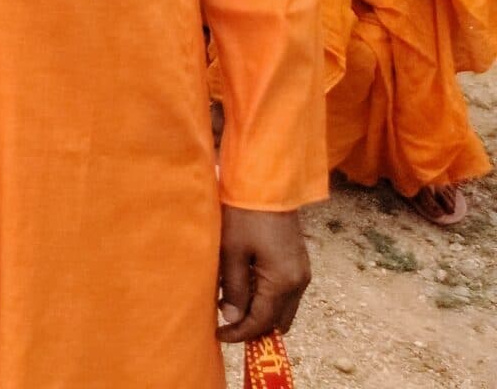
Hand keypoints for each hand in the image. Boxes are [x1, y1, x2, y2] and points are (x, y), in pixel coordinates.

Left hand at [216, 206, 309, 345]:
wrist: (266, 185)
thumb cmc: (243, 215)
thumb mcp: (231, 252)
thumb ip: (234, 288)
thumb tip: (232, 318)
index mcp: (283, 282)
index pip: (262, 321)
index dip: (240, 332)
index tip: (218, 335)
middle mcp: (299, 282)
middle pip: (277, 320)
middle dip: (252, 327)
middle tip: (225, 325)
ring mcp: (302, 273)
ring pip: (283, 308)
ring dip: (260, 313)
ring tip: (230, 305)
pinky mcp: (298, 263)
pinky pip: (285, 293)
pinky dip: (267, 298)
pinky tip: (244, 288)